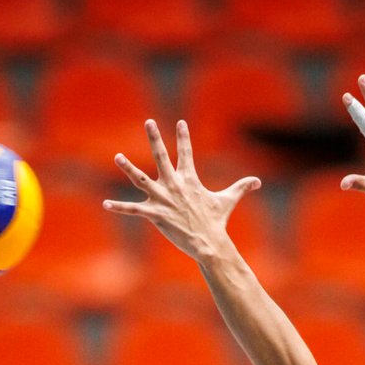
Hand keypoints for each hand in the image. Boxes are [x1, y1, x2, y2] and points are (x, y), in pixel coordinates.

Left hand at [103, 119, 259, 261]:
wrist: (208, 242)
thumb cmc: (217, 221)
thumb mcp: (228, 200)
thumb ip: (241, 187)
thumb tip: (258, 181)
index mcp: (189, 179)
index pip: (186, 152)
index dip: (183, 136)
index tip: (179, 122)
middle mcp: (174, 185)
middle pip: (161, 156)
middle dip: (155, 138)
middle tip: (148, 122)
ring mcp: (163, 198)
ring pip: (141, 179)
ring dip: (128, 168)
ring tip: (117, 156)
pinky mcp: (155, 214)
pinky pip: (133, 209)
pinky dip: (119, 207)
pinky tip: (106, 204)